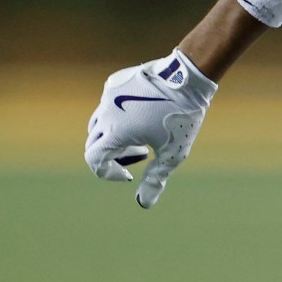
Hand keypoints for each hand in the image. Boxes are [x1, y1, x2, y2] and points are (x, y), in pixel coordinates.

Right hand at [84, 51, 217, 208]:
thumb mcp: (172, 154)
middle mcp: (106, 112)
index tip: (129, 176)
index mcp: (116, 132)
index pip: (94, 160)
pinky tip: (142, 115)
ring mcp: (108, 95)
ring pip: (98, 124)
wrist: (188, 77)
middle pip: (93, 143)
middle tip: (141, 155)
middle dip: (113, 156)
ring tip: (142, 137)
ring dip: (113, 137)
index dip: (108, 173)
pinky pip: (107, 105)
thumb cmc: (182, 118)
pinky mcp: (114, 82)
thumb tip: (144, 204)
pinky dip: (117, 117)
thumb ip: (155, 179)